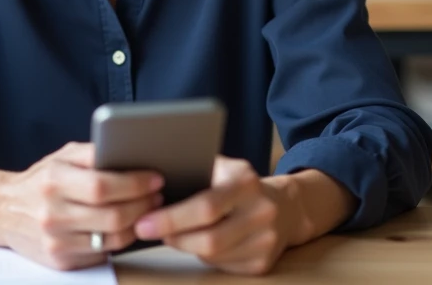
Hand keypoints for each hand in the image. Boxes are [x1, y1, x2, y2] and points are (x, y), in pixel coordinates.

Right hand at [0, 142, 163, 270]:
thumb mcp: (62, 157)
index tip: (154, 178)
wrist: (3, 211)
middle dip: (143, 205)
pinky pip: (102, 252)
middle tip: (157, 195)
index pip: (102, 186)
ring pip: (112, 238)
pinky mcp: (60, 260)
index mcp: (53, 181)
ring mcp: (56, 241)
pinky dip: (121, 239)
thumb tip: (129, 152)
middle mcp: (52, 213)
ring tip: (147, 210)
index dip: (134, 183)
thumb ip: (92, 154)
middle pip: (112, 215)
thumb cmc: (40, 181)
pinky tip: (128, 226)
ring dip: (138, 224)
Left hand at [132, 156, 287, 275]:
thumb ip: (196, 171)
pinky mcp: (262, 265)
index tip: (145, 221)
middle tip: (146, 230)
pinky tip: (195, 242)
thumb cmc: (241, 184)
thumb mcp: (225, 167)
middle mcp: (261, 213)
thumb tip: (150, 184)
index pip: (206, 206)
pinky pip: (221, 265)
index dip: (172, 218)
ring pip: (212, 256)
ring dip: (183, 246)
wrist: (286, 206)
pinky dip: (202, 256)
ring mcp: (265, 242)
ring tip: (169, 233)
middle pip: (209, 239)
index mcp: (247, 183)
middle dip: (172, 236)